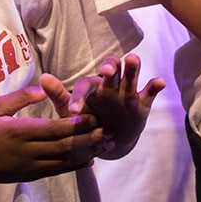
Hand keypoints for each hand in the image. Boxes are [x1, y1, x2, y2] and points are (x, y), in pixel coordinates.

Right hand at [0, 83, 107, 201]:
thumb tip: (44, 90)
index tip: (95, 116)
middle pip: (65, 147)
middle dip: (90, 139)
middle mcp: (27, 152)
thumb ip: (20, 97)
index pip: (53, 129)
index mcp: (18, 132)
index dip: (76, 124)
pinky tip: (90, 159)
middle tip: (110, 130)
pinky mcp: (31, 175)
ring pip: (65, 161)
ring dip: (88, 152)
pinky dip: (76, 166)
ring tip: (108, 144)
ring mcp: (30, 166)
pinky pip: (58, 171)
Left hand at [43, 55, 165, 159]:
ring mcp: (127, 93)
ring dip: (132, 68)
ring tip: (132, 60)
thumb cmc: (86, 122)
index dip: (79, 95)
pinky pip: (149, 92)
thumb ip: (59, 95)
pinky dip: (155, 86)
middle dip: (110, 66)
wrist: (108, 142)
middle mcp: (110, 86)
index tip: (74, 111)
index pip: (86, 85)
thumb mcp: (71, 113)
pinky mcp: (142, 103)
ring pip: (131, 76)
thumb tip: (42, 77)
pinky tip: (159, 82)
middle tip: (106, 71)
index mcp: (92, 87)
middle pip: (112, 68)